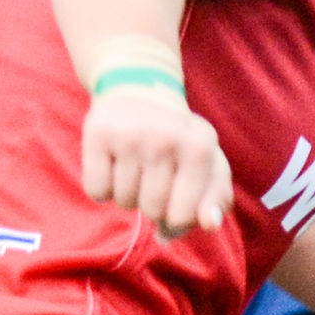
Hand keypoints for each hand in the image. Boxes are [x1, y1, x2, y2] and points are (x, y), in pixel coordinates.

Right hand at [81, 75, 230, 237]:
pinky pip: (96, 191)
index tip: (175, 203)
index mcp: (201, 148)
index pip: (184, 215)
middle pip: (152, 210)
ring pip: (123, 201)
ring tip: (135, 169)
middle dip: (151, 205)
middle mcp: (166, 138)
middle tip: (153, 180)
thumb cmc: (180, 140)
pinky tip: (114, 167)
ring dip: (127, 196)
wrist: (141, 90)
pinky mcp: (98, 133)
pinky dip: (102, 189)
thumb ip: (217, 198)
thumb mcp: (209, 163)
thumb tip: (211, 224)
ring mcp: (130, 135)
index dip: (176, 220)